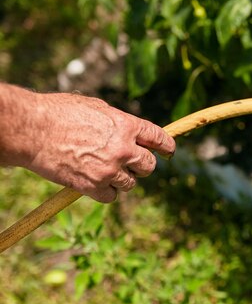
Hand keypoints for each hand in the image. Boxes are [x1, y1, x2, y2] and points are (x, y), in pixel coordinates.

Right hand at [10, 90, 174, 202]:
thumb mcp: (96, 108)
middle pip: (149, 165)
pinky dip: (105, 192)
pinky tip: (94, 182)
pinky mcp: (93, 186)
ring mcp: (109, 169)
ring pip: (131, 183)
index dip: (167, 146)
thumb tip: (132, 133)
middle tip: (130, 164)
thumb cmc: (58, 113)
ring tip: (103, 169)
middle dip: (142, 165)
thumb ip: (118, 122)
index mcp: (126, 125)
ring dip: (122, 179)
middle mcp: (123, 148)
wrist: (31, 130)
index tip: (169, 151)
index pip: (159, 138)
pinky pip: (111, 196)